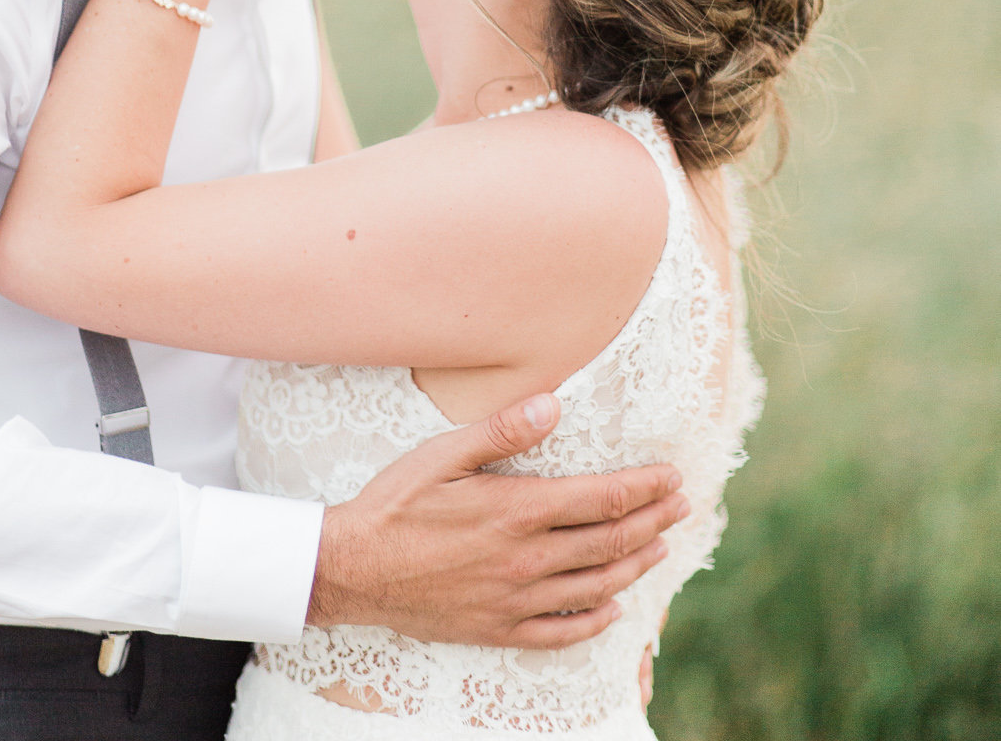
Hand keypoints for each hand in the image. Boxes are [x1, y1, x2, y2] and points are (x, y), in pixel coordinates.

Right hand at [309, 390, 687, 648]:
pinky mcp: (500, 629)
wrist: (355, 569)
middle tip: (683, 507)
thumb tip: (553, 404)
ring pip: (596, 587)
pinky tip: (612, 610)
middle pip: (610, 541)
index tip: (671, 476)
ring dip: (636, 565)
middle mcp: (527, 559)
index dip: (644, 487)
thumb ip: (502, 431)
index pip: (602, 499)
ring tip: (660, 548)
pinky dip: (595, 620)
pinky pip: (562, 632)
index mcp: (518, 510)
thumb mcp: (443, 454)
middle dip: (654, 521)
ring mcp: (516, 599)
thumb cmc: (396, 503)